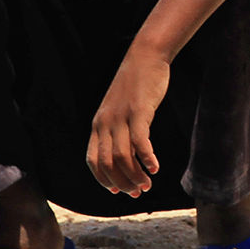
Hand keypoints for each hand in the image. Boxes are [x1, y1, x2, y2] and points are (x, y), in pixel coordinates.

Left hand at [87, 45, 168, 196]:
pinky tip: (155, 168)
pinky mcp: (139, 111)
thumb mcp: (119, 110)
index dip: (105, 180)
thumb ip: (118, 131)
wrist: (144, 56)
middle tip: (138, 192)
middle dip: (123, 183)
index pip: (94, 162)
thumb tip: (126, 156)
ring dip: (135, 175)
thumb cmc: (135, 86)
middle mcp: (105, 123)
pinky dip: (147, 159)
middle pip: (108, 164)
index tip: (119, 191)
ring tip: (148, 184)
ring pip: (123, 157)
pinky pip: (140, 142)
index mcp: (98, 124)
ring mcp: (121, 117)